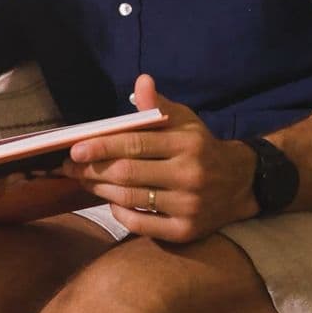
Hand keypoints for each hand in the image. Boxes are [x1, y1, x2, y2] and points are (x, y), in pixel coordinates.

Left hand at [62, 74, 258, 241]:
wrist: (241, 183)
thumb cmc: (201, 147)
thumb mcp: (185, 121)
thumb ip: (158, 106)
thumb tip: (141, 81)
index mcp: (186, 144)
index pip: (135, 144)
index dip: (102, 146)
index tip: (75, 149)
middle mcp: (189, 175)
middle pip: (127, 173)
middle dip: (92, 170)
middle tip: (70, 167)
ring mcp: (188, 206)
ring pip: (130, 198)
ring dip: (100, 190)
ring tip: (83, 181)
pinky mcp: (185, 231)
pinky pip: (141, 224)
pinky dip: (120, 214)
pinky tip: (111, 202)